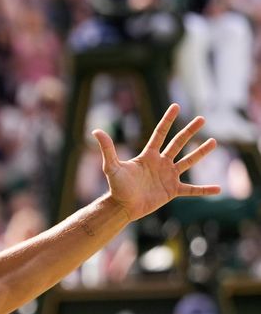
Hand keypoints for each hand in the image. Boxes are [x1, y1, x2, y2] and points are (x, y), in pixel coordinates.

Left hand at [92, 104, 219, 220]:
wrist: (122, 207)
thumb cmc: (116, 187)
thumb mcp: (112, 166)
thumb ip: (107, 149)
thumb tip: (95, 131)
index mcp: (148, 156)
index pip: (160, 133)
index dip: (167, 120)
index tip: (176, 106)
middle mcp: (160, 163)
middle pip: (178, 143)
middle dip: (189, 131)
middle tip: (202, 119)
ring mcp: (168, 176)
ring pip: (188, 161)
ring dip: (201, 152)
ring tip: (213, 142)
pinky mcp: (172, 190)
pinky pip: (192, 190)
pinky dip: (205, 190)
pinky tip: (218, 189)